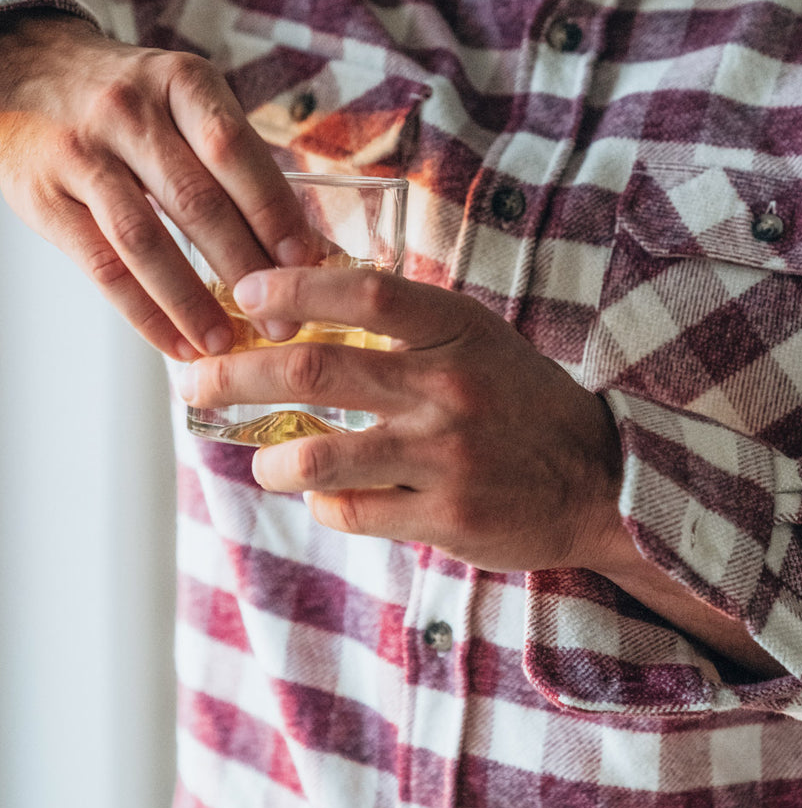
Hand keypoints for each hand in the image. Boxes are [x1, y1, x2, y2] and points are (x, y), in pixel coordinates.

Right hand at [0, 11, 315, 358]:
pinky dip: (144, 313)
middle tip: (282, 321)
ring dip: (192, 302)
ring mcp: (82, 154)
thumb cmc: (129, 98)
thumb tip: (303, 243)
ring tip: (226, 345)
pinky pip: (102, 267)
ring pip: (145, 240)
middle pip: (195, 201)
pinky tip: (176, 342)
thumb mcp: (184, 98)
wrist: (24, 73)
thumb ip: (236, 160)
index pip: (234, 150)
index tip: (305, 263)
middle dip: (245, 269)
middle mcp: (129, 111)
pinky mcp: (43, 198)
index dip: (272, 210)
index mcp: (180, 83)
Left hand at [179, 265, 626, 571]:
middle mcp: (448, 388)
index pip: (363, 296)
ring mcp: (446, 457)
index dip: (292, 290)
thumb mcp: (480, 341)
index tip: (245, 295)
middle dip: (236, 376)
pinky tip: (330, 496)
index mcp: (458, 332)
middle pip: (314, 373)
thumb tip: (309, 306)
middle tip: (197, 381)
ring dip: (269, 459)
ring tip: (262, 458)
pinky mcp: (446, 517)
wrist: (599, 480)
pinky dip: (323, 503)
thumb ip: (409, 325)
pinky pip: (350, 510)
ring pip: (317, 457)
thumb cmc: (524, 402)